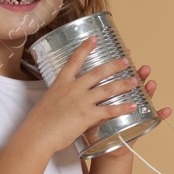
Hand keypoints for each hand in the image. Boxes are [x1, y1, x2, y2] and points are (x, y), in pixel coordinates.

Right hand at [23, 35, 147, 154]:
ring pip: (107, 89)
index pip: (74, 61)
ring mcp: (81, 101)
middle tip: (126, 61)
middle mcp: (73, 89)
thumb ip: (60, 95)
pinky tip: (133, 105)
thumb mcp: (49, 100)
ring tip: (135, 81)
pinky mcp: (87, 115)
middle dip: (114, 66)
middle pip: (97, 72)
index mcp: (61, 83)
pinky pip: (109, 110)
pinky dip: (123, 107)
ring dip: (123, 84)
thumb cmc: (39, 122)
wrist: (37, 135)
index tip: (94, 38)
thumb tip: (64, 96)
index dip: (85, 48)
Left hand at [84, 61, 172, 158]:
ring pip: (144, 98)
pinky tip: (167, 110)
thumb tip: (78, 74)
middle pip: (134, 85)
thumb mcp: (86, 111)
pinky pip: (152, 119)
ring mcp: (134, 112)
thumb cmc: (94, 131)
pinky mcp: (139, 126)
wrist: (103, 149)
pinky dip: (161, 115)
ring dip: (149, 90)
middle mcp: (126, 101)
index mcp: (113, 96)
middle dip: (139, 75)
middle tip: (143, 67)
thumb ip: (86, 95)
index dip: (123, 65)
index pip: (119, 77)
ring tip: (152, 83)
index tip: (127, 52)